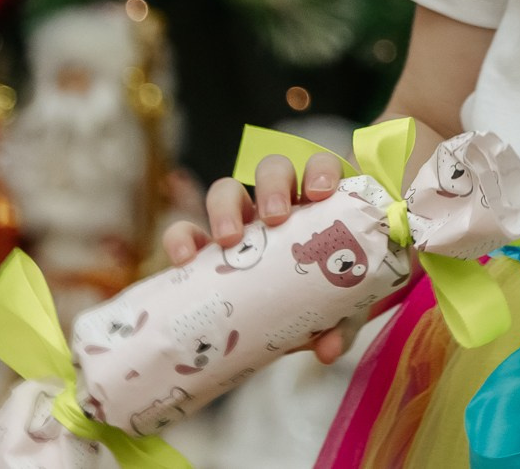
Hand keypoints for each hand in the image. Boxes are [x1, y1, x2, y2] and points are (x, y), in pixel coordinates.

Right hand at [159, 150, 358, 364]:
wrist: (280, 331)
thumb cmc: (318, 305)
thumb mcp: (335, 316)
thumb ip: (338, 326)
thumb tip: (327, 349)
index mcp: (316, 210)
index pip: (321, 169)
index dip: (321, 171)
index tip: (319, 193)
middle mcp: (276, 209)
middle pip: (273, 171)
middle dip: (273, 185)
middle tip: (275, 218)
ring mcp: (238, 225)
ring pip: (227, 190)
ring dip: (226, 207)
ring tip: (230, 240)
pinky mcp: (202, 249)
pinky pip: (184, 230)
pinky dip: (181, 238)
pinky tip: (185, 260)